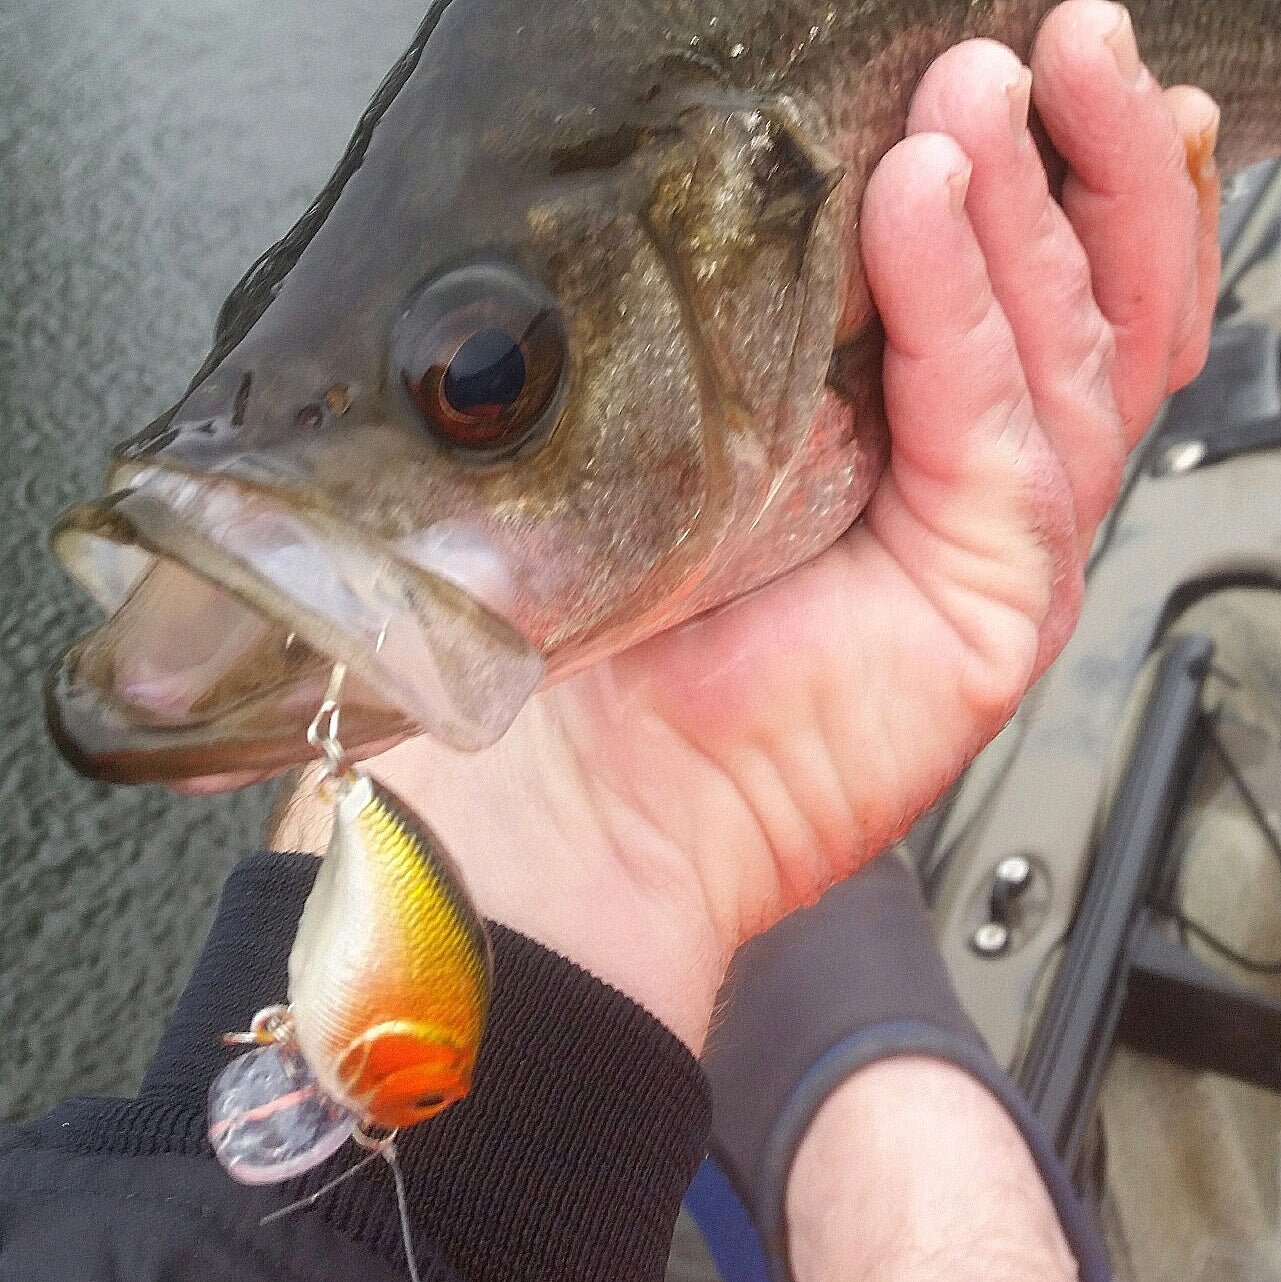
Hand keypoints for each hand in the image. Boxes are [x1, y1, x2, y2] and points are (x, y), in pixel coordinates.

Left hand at [276, 0, 1218, 1054]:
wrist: (588, 789)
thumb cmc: (618, 619)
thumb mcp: (694, 434)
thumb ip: (770, 330)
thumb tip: (792, 190)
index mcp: (903, 451)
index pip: (1019, 302)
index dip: (1049, 185)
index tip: (1013, 66)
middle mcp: (963, 497)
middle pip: (1091, 317)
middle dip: (1090, 166)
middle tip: (1066, 39)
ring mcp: (993, 553)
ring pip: (1073, 358)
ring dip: (1039, 212)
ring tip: (1004, 86)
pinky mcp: (993, 605)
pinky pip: (998, 430)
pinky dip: (963, 305)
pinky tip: (924, 201)